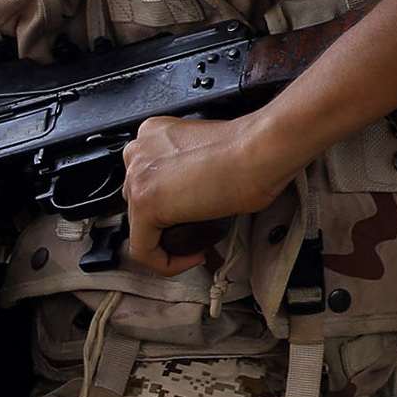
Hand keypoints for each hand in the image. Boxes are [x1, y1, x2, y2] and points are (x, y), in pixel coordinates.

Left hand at [122, 114, 294, 273]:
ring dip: (167, 241)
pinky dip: (168, 263)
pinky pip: (144, 251)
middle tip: (193, 227)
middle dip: (165, 221)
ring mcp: (139, 177)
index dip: (169, 201)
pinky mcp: (146, 204)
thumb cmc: (250, 149)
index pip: (145, 177)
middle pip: (137, 201)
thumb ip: (187, 167)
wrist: (260, 152)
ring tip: (196, 243)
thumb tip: (190, 196)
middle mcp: (140, 151)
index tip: (190, 211)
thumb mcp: (206, 151)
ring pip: (138, 227)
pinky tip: (195, 256)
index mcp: (154, 133)